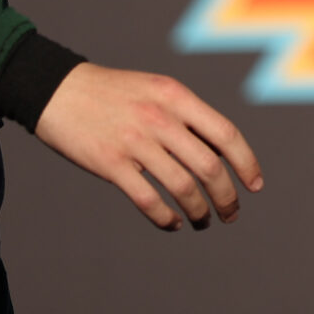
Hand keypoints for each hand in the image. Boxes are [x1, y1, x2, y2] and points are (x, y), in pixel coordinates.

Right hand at [32, 62, 263, 230]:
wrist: (58, 89)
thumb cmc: (113, 94)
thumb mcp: (155, 91)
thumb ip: (186, 117)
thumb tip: (220, 155)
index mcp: (175, 96)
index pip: (225, 134)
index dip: (247, 163)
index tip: (255, 185)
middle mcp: (159, 117)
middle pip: (209, 167)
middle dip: (227, 197)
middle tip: (231, 214)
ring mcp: (134, 140)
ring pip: (182, 187)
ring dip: (199, 212)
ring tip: (202, 222)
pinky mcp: (110, 162)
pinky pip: (148, 200)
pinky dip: (166, 218)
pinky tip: (172, 224)